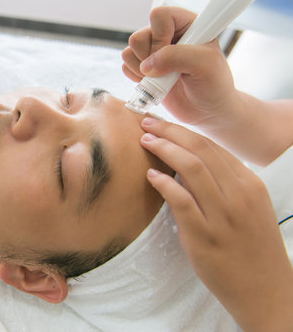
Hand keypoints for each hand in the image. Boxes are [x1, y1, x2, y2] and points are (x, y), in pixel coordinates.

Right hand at [122, 6, 239, 126]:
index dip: (160, 36)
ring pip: (129, 52)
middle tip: (168, 71)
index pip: (160, 15)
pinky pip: (126, 67)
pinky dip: (136, 79)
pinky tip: (155, 85)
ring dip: (142, 70)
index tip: (172, 55)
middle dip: (149, 57)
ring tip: (163, 80)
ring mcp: (154, 52)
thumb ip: (177, 57)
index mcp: (186, 23)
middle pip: (138, 36)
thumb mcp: (206, 65)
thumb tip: (148, 65)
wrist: (207, 111)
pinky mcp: (144, 68)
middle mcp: (167, 34)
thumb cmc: (214, 85)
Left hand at [139, 116, 292, 331]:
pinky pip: (181, 201)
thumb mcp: (248, 208)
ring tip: (146, 142)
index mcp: (249, 184)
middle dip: (170, 131)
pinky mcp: (205, 237)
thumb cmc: (251, 246)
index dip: (183, 131)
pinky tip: (151, 176)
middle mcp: (239, 195)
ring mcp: (223, 216)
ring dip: (164, 149)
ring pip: (192, 168)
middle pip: (200, 149)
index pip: (212, 146)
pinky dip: (164, 184)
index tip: (162, 124)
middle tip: (147, 123)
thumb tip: (189, 163)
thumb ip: (224, 184)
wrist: (265, 289)